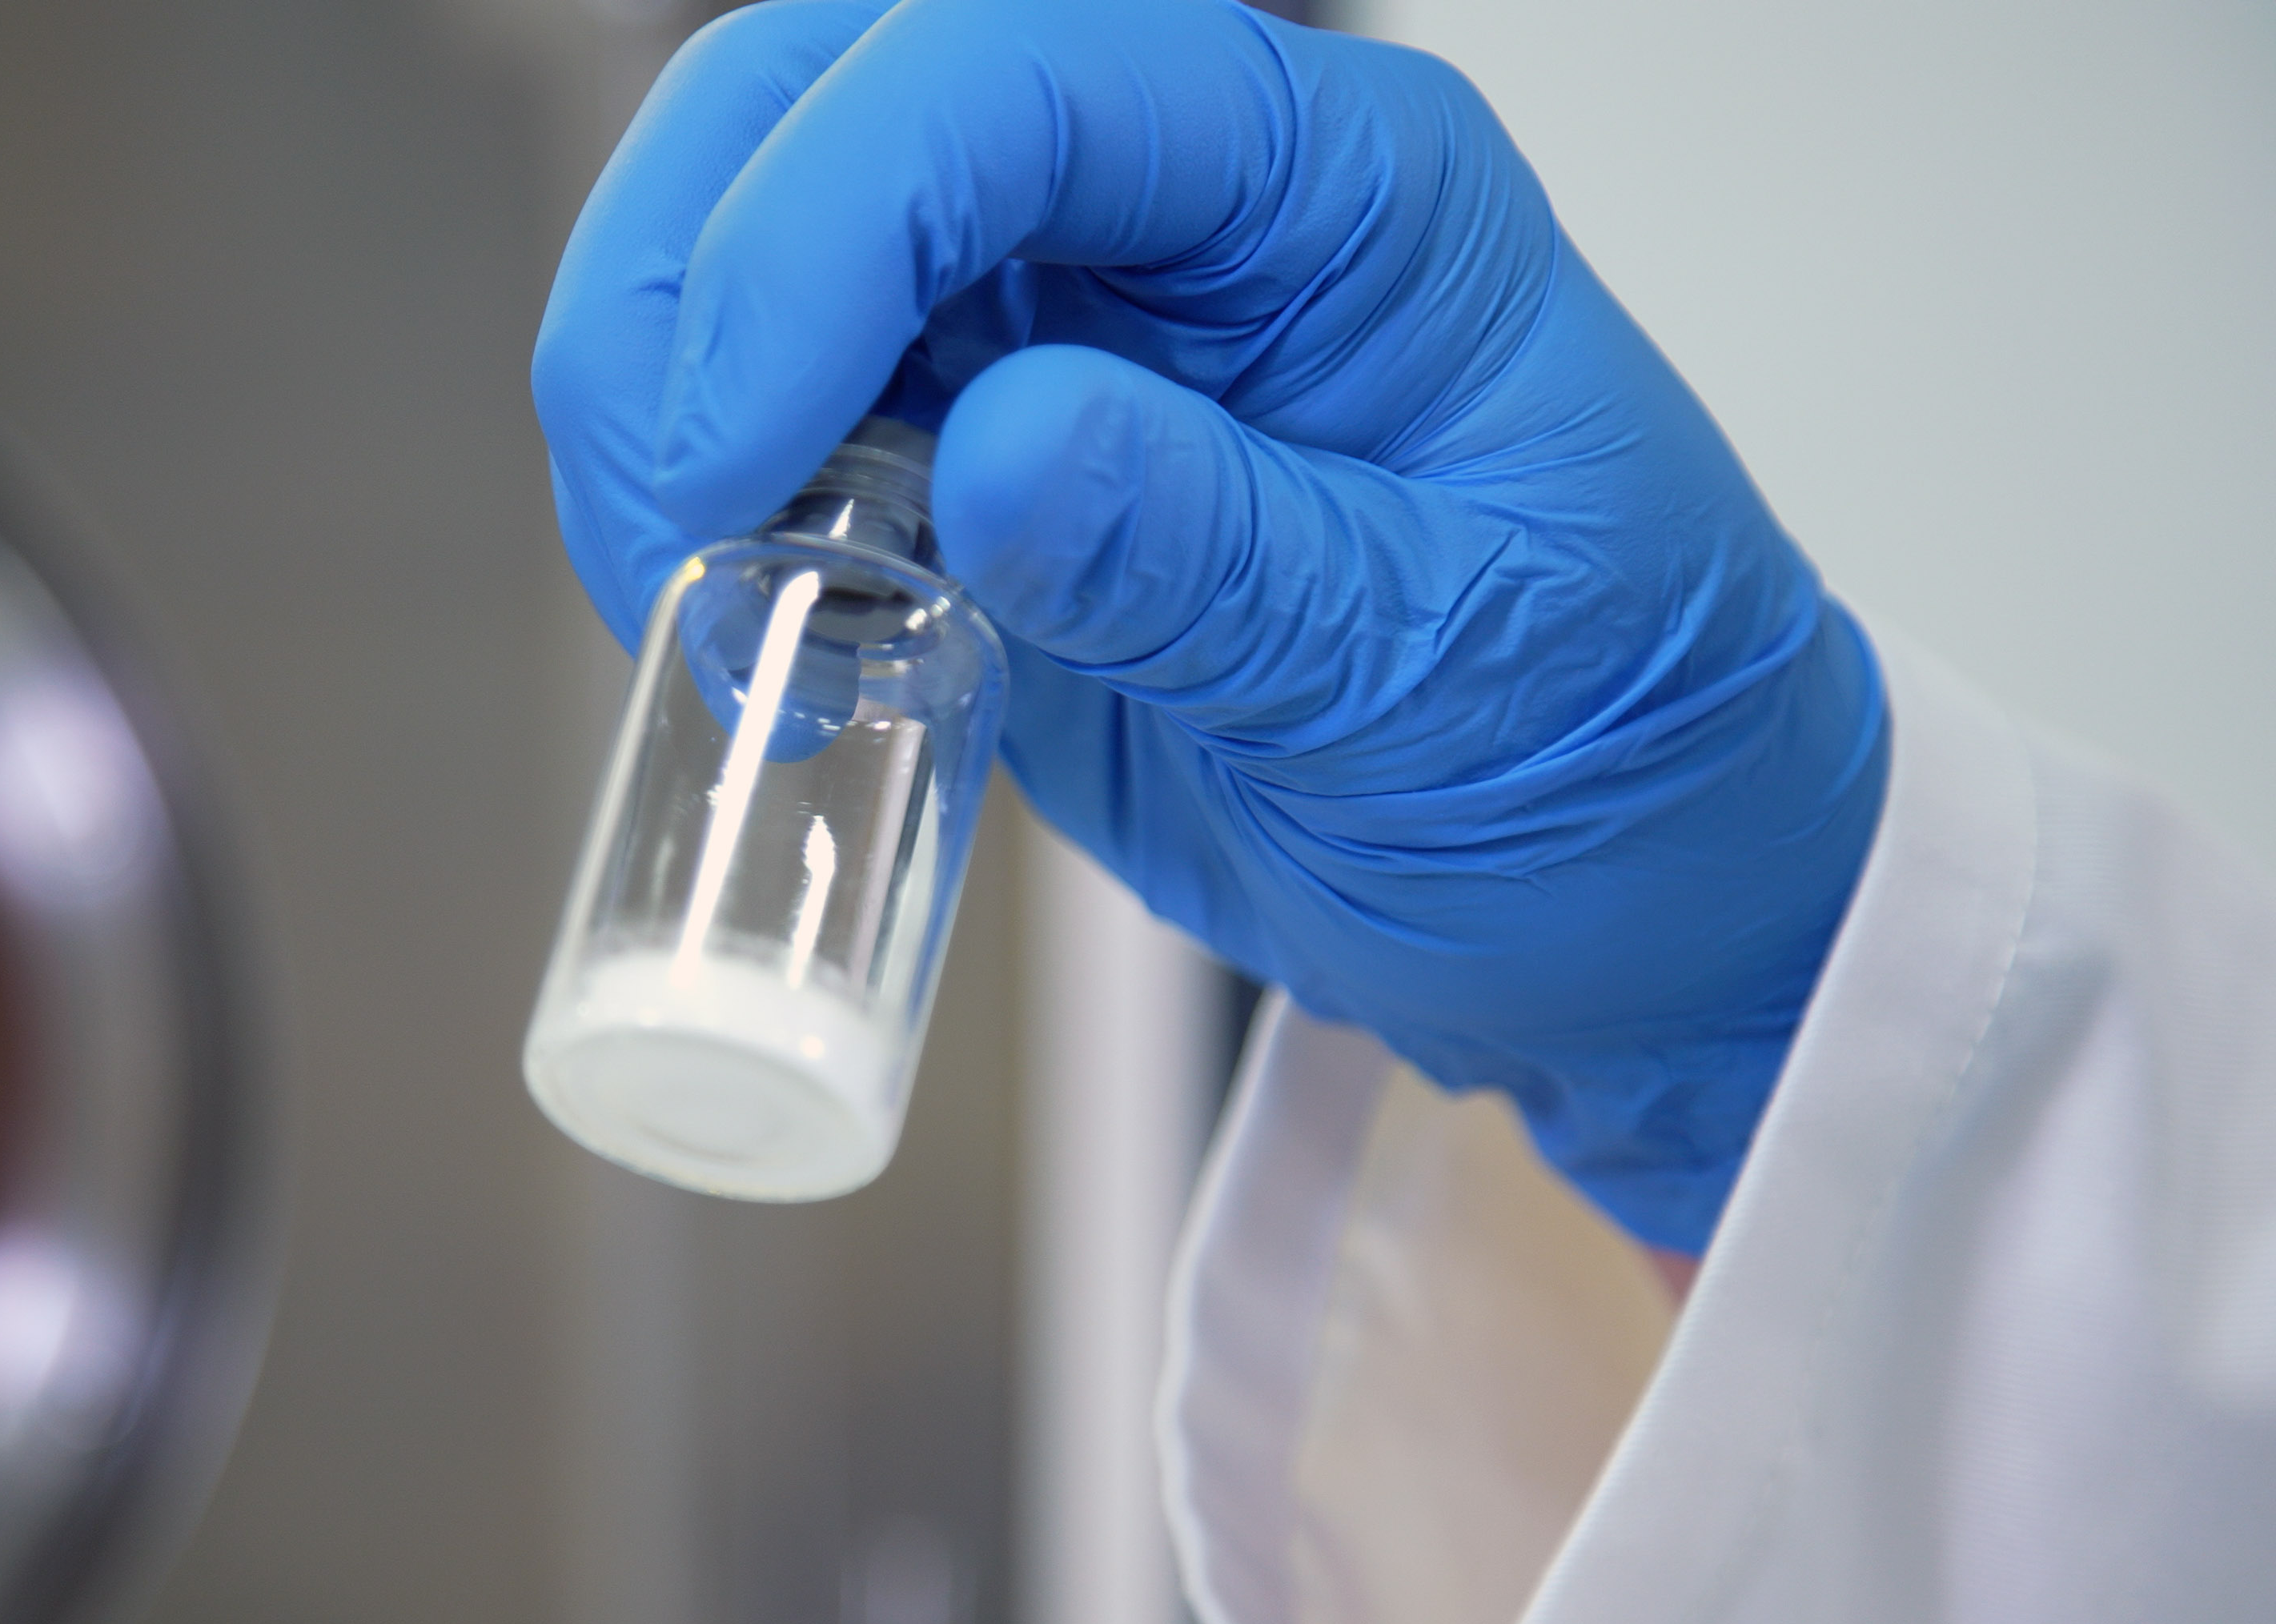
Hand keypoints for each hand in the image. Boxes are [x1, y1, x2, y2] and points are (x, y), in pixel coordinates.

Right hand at [530, 0, 1885, 1253]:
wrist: (1608, 890)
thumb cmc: (1609, 751)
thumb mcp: (1450, 672)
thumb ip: (1227, 559)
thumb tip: (999, 453)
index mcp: (1336, 188)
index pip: (1020, 72)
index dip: (828, 225)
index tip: (736, 452)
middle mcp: (1177, 206)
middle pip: (835, 92)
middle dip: (691, 277)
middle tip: (666, 513)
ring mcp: (1061, 315)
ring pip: (760, 226)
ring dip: (666, 385)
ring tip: (696, 588)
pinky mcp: (973, 443)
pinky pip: (777, 402)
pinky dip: (704, 496)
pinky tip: (746, 626)